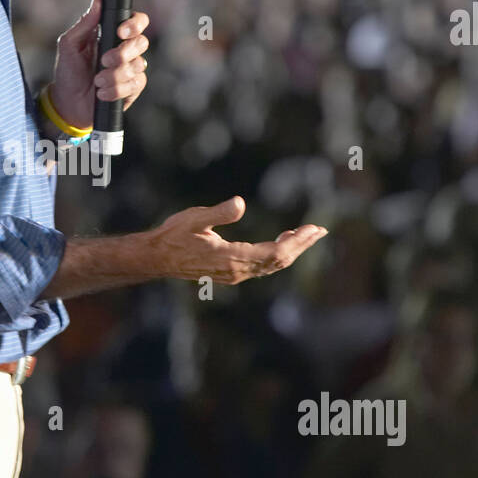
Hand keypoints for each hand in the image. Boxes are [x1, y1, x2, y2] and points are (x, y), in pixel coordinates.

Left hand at [48, 0, 149, 129]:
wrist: (68, 102)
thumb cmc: (68, 71)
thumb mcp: (69, 44)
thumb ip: (84, 23)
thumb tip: (97, 1)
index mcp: (113, 34)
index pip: (137, 21)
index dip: (134, 24)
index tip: (120, 32)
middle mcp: (126, 49)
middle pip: (141, 42)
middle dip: (122, 53)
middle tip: (104, 61)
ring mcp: (131, 69)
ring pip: (138, 65)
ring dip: (114, 75)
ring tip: (97, 81)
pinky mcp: (133, 88)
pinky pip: (134, 84)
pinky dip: (116, 90)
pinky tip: (102, 93)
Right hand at [149, 196, 326, 284]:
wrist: (157, 258)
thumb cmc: (173, 235)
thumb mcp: (194, 218)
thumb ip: (218, 213)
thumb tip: (240, 203)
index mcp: (232, 258)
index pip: (274, 253)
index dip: (295, 242)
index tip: (312, 229)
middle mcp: (237, 270)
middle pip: (278, 261)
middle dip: (300, 245)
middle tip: (320, 231)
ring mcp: (234, 274)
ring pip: (272, 265)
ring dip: (291, 249)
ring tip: (307, 234)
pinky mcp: (231, 272)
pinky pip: (262, 265)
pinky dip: (277, 253)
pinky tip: (282, 240)